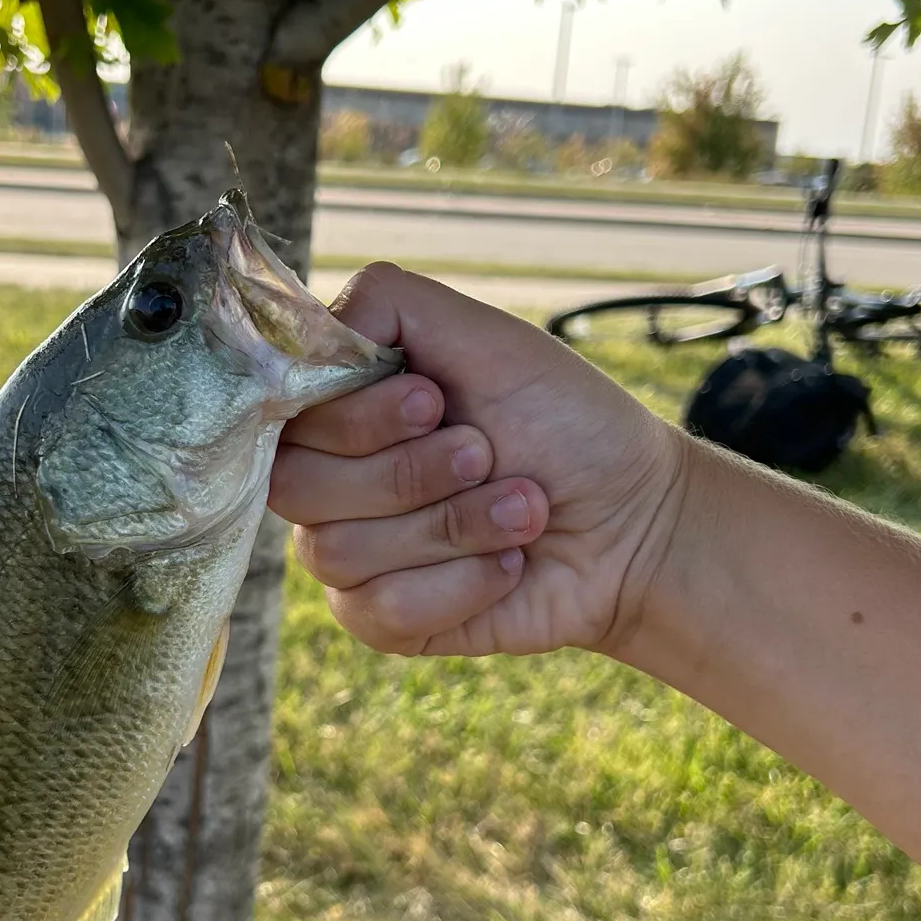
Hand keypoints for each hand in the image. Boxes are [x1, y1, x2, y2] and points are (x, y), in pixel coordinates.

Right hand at [269, 263, 687, 656]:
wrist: (636, 520)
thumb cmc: (564, 420)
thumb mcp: (483, 335)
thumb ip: (383, 303)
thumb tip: (306, 334)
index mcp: (346, 405)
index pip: (284, 416)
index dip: (355, 419)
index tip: (433, 402)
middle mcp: (333, 476)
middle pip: (297, 487)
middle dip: (410, 473)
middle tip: (486, 453)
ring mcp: (352, 551)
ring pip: (336, 551)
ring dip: (451, 527)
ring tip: (522, 508)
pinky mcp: (383, 617)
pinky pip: (378, 609)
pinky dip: (460, 582)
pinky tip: (507, 564)